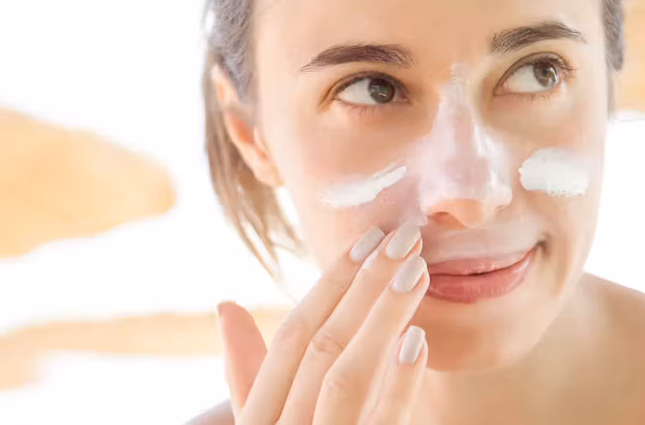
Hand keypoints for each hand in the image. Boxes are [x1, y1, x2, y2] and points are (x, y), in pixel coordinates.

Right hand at [217, 223, 428, 423]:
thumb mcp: (257, 423)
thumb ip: (246, 372)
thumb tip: (226, 305)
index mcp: (261, 412)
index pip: (293, 334)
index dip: (331, 283)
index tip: (369, 239)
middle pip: (322, 346)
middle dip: (365, 286)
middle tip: (405, 238)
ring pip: (346, 377)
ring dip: (383, 318)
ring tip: (417, 270)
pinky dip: (398, 384)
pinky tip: (418, 340)